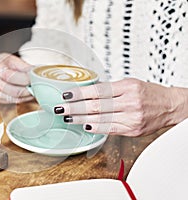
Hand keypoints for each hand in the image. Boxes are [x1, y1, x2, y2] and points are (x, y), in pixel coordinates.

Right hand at [0, 53, 33, 103]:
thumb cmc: (6, 63)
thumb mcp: (15, 61)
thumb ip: (26, 68)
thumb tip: (38, 74)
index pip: (9, 77)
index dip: (25, 79)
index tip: (35, 79)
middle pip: (12, 91)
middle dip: (27, 90)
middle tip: (37, 87)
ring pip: (13, 99)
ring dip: (26, 96)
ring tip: (34, 90)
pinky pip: (12, 102)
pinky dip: (22, 99)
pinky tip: (28, 94)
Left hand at [54, 78, 180, 136]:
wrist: (169, 106)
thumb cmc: (148, 93)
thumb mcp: (129, 83)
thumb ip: (109, 89)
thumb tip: (86, 92)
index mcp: (128, 87)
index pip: (98, 91)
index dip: (80, 93)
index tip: (66, 95)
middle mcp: (130, 102)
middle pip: (96, 106)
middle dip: (75, 108)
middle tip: (60, 108)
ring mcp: (131, 118)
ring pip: (100, 119)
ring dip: (81, 119)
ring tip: (68, 118)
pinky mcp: (133, 130)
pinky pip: (110, 129)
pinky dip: (96, 127)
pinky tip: (85, 125)